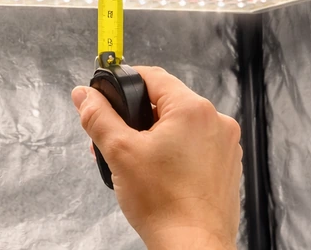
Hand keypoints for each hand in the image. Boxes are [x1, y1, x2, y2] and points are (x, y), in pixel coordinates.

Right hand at [72, 66, 240, 249]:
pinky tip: (157, 174)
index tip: (108, 97)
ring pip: (180, 126)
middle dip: (136, 117)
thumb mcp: (119, 152)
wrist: (192, 247)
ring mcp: (225, 145)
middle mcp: (215, 121)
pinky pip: (196, 146)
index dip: (125, 83)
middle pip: (166, 102)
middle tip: (115, 138)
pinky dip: (175, 152)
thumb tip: (84, 95)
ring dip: (155, 136)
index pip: (153, 77)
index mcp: (192, 109)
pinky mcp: (226, 166)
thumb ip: (98, 117)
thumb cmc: (163, 203)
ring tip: (133, 161)